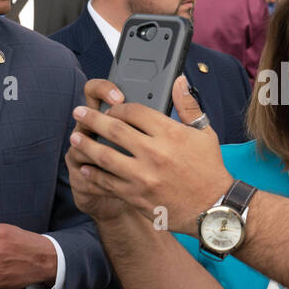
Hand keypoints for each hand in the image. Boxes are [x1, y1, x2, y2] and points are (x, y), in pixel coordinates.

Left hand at [67, 76, 232, 233]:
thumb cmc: (209, 169)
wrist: (212, 208)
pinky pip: (107, 182)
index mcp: (171, 133)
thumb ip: (188, 105)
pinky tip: (85, 167)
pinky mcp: (136, 196)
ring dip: (85, 144)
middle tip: (79, 113)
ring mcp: (143, 176)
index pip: (135, 111)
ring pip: (104, 155)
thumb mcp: (204, 133)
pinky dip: (93, 173)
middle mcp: (155, 153)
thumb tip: (178, 80)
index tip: (111, 107)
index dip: (118, 107)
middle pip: (114, 129)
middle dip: (92, 119)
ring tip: (75, 137)